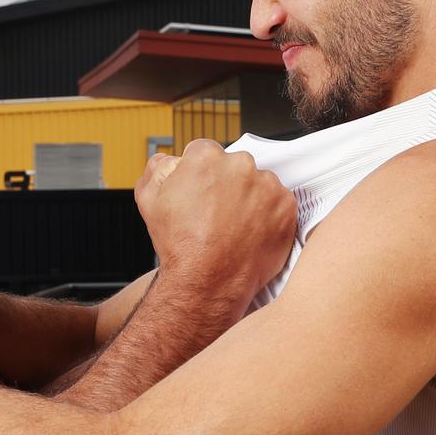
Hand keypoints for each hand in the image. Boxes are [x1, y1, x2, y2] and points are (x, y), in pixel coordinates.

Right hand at [135, 139, 296, 313]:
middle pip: (234, 166)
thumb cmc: (179, 245)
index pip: (205, 152)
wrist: (207, 282)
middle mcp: (240, 165)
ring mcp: (267, 186)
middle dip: (226, 183)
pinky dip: (268, 215)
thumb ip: (157, 169)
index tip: (200, 192)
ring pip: (258, 183)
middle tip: (216, 213)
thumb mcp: (148, 200)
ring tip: (234, 226)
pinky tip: (250, 233)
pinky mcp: (286, 207)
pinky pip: (278, 203)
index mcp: (207, 158)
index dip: (199, 174)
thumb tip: (167, 160)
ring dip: (249, 198)